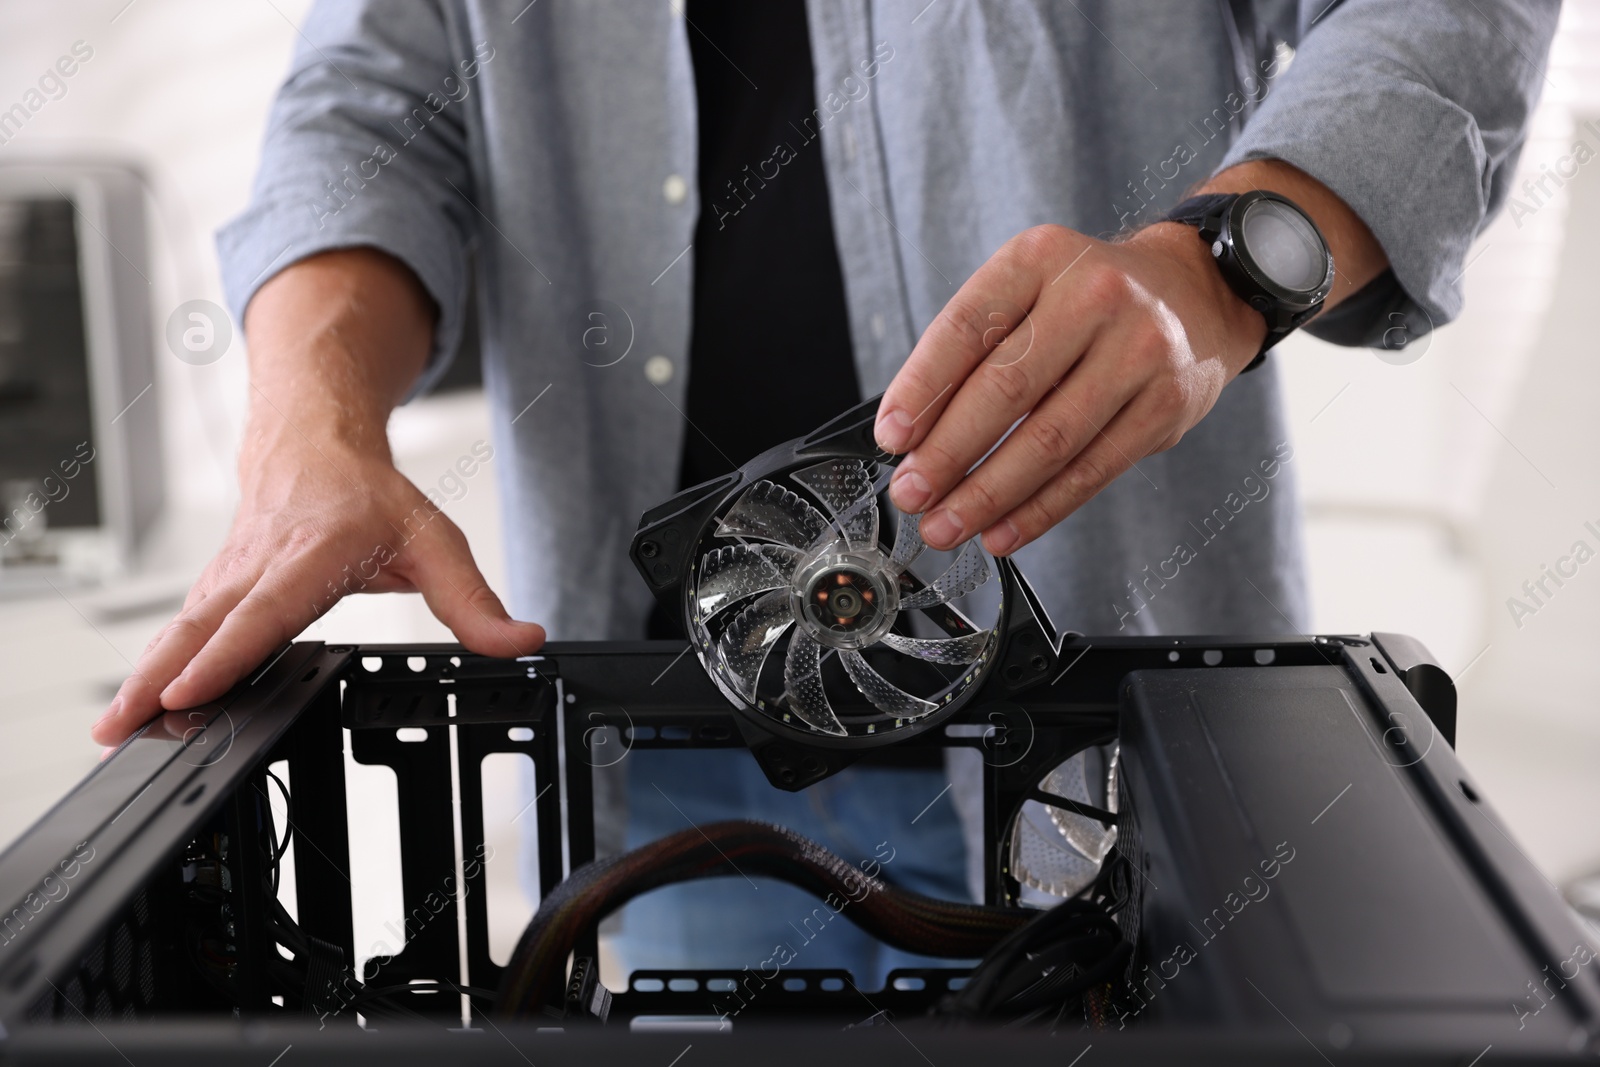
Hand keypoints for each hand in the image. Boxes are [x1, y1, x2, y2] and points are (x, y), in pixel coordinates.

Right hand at [91, 430, 544, 745]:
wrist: (313, 442)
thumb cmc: (370, 495)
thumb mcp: (437, 542)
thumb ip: (475, 602)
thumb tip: (522, 642)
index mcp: (311, 554)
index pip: (264, 612)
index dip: (226, 654)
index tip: (189, 691)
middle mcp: (259, 565)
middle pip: (202, 629)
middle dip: (160, 681)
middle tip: (122, 730)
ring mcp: (227, 576)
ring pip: (179, 631)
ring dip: (141, 681)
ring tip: (110, 733)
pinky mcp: (212, 587)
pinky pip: (178, 631)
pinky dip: (150, 668)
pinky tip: (131, 709)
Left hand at [875, 220, 1265, 555]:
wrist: (1196, 295)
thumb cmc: (1087, 300)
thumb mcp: (1029, 288)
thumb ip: (974, 347)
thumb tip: (911, 435)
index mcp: (1041, 258)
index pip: (968, 326)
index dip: (922, 388)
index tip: (891, 438)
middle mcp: (1095, 297)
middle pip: (1007, 388)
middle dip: (948, 453)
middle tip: (911, 493)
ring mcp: (1138, 351)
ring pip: (1050, 440)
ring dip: (988, 494)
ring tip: (946, 524)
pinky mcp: (1164, 406)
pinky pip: (1092, 471)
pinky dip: (1039, 510)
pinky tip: (1001, 532)